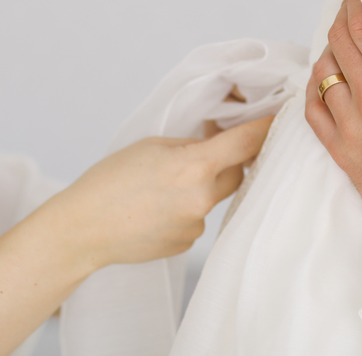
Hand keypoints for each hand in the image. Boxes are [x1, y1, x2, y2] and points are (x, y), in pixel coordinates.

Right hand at [58, 116, 272, 266]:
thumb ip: (191, 145)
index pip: (247, 142)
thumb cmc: (110, 180)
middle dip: (227, 159)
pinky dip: (185, 209)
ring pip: (214, 196)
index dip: (265, 128)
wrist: (83, 229)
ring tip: (162, 186)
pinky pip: (197, 218)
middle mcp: (202, 198)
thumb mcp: (153, 145)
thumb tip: (218, 143)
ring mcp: (195, 225)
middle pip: (236, 172)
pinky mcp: (186, 243)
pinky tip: (156, 208)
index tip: (279, 119)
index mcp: (195, 166)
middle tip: (204, 150)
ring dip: (201, 186)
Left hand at [305, 0, 361, 213]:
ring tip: (342, 38)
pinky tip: (326, 75)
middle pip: (340, 39)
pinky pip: (313, 107)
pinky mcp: (340, 149)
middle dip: (343, 14)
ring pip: (324, 69)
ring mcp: (350, 124)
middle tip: (353, 2)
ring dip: (330, 48)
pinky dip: (316, 85)